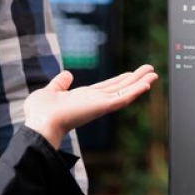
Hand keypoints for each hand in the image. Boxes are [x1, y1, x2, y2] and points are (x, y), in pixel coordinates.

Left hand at [24, 65, 157, 148]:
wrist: (39, 124)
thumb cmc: (40, 113)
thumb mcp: (50, 91)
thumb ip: (60, 83)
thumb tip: (67, 74)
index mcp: (84, 97)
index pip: (107, 87)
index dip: (120, 80)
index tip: (131, 73)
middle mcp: (95, 101)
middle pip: (120, 88)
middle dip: (135, 79)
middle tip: (151, 70)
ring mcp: (100, 104)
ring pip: (125, 92)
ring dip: (140, 82)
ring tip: (154, 74)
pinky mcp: (102, 107)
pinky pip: (122, 98)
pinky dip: (135, 92)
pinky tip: (146, 84)